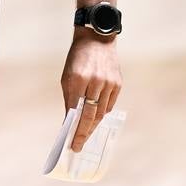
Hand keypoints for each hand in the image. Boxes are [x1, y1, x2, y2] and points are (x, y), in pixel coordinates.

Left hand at [60, 32, 121, 152]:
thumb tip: (70, 119)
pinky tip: (96, 119)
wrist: (96, 38)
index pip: (76, 110)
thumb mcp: (67, 75)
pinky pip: (109, 104)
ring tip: (85, 135)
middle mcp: (95, 81)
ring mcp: (108, 83)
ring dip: (93, 126)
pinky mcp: (118, 84)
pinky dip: (102, 113)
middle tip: (78, 146)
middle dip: (83, 133)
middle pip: (90, 115)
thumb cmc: (77, 57)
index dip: (74, 129)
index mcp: (78, 78)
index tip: (70, 143)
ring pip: (101, 112)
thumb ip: (70, 97)